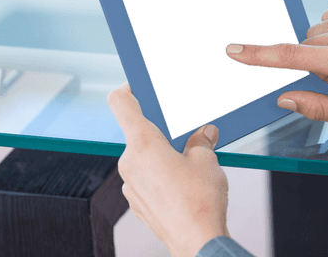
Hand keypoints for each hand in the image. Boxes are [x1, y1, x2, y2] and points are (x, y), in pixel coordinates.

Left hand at [108, 83, 229, 256]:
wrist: (197, 241)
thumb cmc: (199, 201)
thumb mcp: (207, 158)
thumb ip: (201, 140)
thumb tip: (203, 133)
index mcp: (143, 144)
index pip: (121, 103)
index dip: (129, 88)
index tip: (140, 85)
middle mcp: (129, 162)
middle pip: (138, 132)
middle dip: (162, 130)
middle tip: (187, 130)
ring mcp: (130, 185)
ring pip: (143, 157)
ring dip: (163, 154)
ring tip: (192, 162)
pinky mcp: (137, 202)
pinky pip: (146, 177)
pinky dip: (162, 174)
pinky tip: (185, 183)